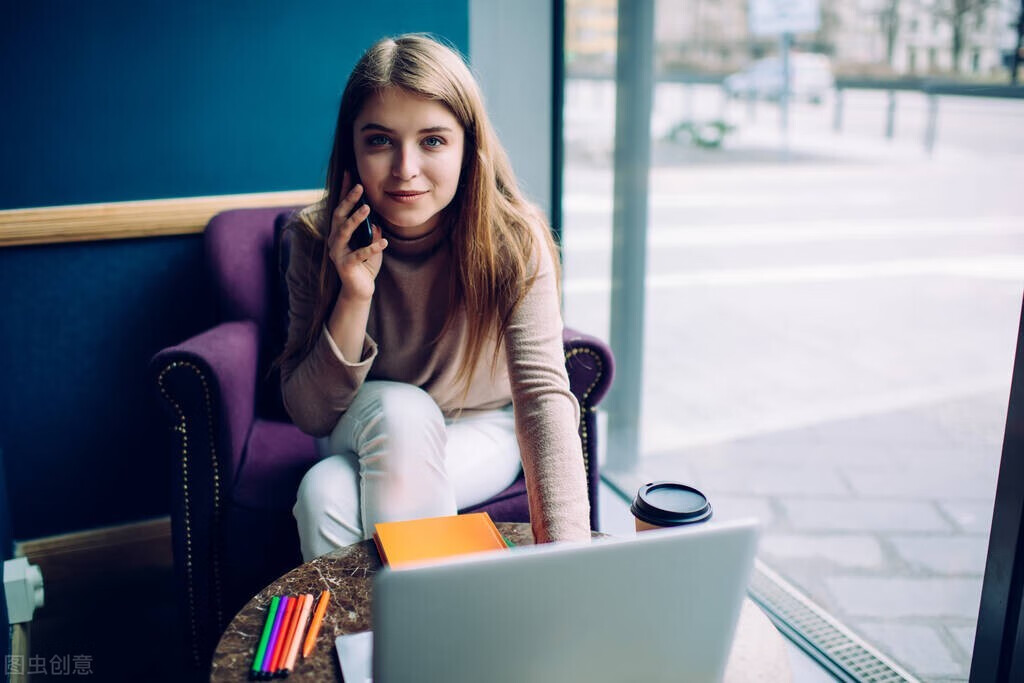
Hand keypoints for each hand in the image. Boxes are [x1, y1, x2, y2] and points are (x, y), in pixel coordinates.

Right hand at [326, 172, 387, 301]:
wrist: (361, 289)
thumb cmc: (366, 263)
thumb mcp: (372, 243)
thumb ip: (371, 230)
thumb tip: (375, 220)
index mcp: (340, 231)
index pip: (341, 207)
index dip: (345, 191)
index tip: (350, 174)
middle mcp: (335, 240)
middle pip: (339, 215)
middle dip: (348, 200)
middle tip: (359, 187)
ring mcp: (337, 252)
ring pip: (344, 231)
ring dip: (355, 218)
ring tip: (367, 207)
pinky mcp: (345, 265)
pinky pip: (359, 254)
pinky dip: (372, 248)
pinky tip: (383, 242)